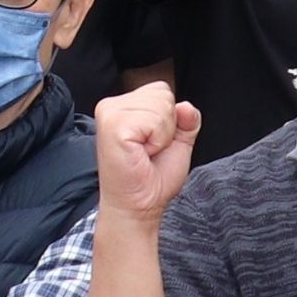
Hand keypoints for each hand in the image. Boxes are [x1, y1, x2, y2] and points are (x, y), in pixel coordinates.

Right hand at [93, 88, 202, 222]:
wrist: (138, 206)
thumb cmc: (152, 178)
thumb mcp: (178, 142)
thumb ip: (187, 120)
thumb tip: (186, 106)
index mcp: (123, 105)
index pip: (161, 89)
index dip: (169, 118)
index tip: (153, 143)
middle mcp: (111, 105)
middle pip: (163, 94)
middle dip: (167, 126)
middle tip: (148, 150)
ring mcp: (109, 113)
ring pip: (161, 105)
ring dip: (162, 135)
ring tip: (144, 153)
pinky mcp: (113, 126)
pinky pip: (155, 120)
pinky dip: (157, 140)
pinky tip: (141, 154)